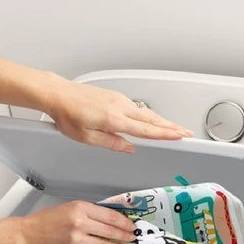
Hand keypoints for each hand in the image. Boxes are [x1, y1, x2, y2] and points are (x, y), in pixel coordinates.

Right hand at [16, 200, 135, 243]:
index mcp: (79, 208)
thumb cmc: (46, 220)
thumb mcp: (69, 207)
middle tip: (132, 237)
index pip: (110, 216)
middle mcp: (79, 224)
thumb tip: (110, 219)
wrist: (27, 235)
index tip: (131, 225)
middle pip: (110, 231)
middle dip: (124, 235)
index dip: (124, 222)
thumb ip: (89, 212)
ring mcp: (76, 241)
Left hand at [43, 73, 192, 152]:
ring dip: (161, 120)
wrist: (58, 94)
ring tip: (173, 128)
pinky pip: (137, 107)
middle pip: (152, 118)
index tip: (179, 136)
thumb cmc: (68, 115)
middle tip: (185, 132)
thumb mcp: (88, 138)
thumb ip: (112, 143)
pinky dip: (148, 115)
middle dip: (171, 126)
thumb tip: (129, 148)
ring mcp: (118, 100)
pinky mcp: (114, 97)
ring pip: (146, 112)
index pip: (146, 129)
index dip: (165, 134)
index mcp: (115, 119)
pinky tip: (150, 119)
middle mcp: (120, 107)